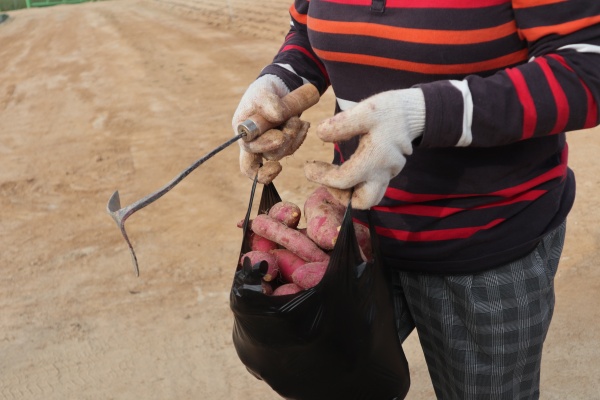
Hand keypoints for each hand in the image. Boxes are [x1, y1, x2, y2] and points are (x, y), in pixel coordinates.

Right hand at [232, 74, 309, 183]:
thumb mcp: (262, 91)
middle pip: (268, 155)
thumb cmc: (264, 90)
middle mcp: (253, 143)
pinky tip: (303, 124)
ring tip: (296, 117)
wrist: (276, 89)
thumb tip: (277, 116)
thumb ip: (267, 102)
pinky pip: (291, 147)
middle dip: (285, 141)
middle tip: (294, 122)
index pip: (249, 150)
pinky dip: (300, 135)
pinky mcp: (280, 146)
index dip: (264, 148)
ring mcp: (267, 146)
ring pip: (282, 152)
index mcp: (243, 132)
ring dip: (294, 135)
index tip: (281, 137)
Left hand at [304, 88, 424, 208]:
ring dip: (349, 193)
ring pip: (369, 198)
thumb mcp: (365, 110)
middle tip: (326, 177)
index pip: (344, 181)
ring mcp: (388, 175)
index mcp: (375, 159)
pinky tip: (346, 169)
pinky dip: (357, 185)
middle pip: (362, 202)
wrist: (414, 112)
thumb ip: (342, 124)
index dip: (322, 177)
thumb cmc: (388, 110)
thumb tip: (320, 134)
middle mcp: (383, 172)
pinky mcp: (388, 173)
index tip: (308, 168)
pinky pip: (372, 187)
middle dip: (340, 195)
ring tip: (334, 174)